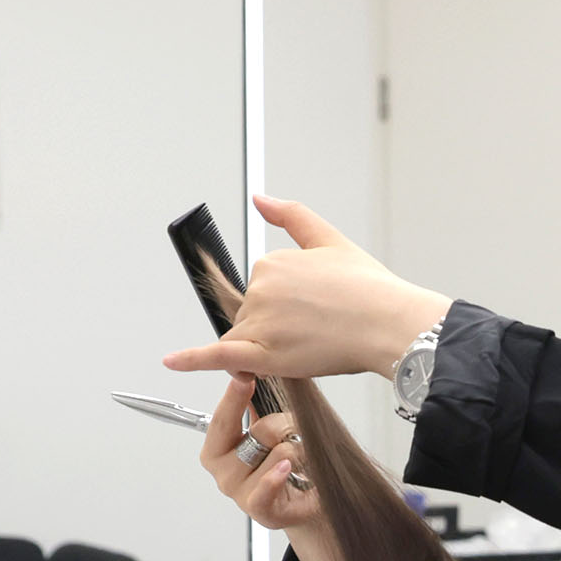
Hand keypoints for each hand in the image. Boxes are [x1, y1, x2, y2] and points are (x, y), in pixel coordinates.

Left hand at [164, 194, 451, 384]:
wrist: (389, 323)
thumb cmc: (369, 290)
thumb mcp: (330, 239)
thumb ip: (290, 216)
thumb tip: (260, 199)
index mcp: (272, 262)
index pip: (263, 288)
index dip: (288, 303)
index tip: (314, 307)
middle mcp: (261, 289)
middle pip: (252, 315)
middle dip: (277, 326)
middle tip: (318, 329)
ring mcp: (260, 323)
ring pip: (246, 339)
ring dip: (266, 346)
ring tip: (307, 346)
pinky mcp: (262, 354)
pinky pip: (218, 356)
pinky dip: (192, 359)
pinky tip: (172, 361)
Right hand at [201, 375, 345, 560]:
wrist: (308, 502)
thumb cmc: (285, 465)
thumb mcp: (269, 430)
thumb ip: (257, 407)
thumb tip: (252, 372)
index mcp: (218, 452)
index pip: (221, 420)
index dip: (234, 397)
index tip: (244, 376)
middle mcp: (224, 473)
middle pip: (257, 433)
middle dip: (282, 426)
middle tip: (292, 430)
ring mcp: (241, 493)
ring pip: (277, 453)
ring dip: (298, 451)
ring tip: (301, 460)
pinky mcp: (261, 510)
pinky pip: (265, 487)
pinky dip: (277, 475)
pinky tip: (287, 469)